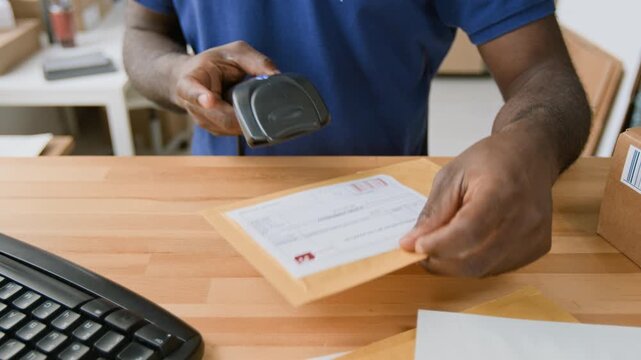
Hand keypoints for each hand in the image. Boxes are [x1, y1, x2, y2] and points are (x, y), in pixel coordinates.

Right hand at [169, 41, 278, 134]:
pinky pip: (235, 131)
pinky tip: (253, 113)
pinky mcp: (217, 130)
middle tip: (264, 110)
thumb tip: (278, 76)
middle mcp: (194, 107)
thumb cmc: (213, 63)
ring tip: (256, 107)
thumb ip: (255, 61)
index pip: (191, 92)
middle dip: (244, 115)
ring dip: (248, 120)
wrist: (194, 77)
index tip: (209, 100)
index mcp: (189, 83)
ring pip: (231, 128)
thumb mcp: (234, 52)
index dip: (201, 97)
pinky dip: (247, 124)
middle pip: (221, 118)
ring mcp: (205, 122)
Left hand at [399, 130, 558, 276]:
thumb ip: (434, 212)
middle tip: (421, 251)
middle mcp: (524, 218)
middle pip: (475, 259)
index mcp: (500, 192)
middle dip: (440, 261)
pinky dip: (475, 263)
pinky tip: (467, 245)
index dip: (438, 245)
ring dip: (455, 265)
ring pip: (485, 270)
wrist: (530, 155)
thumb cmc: (491, 160)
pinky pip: (498, 268)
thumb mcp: (452, 176)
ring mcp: (534, 236)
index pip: (468, 231)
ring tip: (442, 245)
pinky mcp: (537, 247)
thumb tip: (411, 243)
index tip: (414, 246)